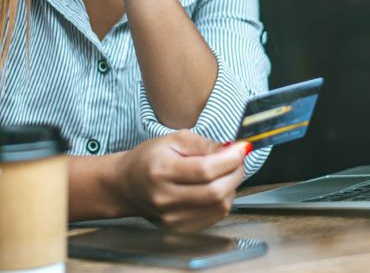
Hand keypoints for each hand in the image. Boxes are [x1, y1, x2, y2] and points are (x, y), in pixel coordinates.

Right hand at [114, 130, 249, 230]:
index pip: (205, 170)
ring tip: (225, 171)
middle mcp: (166, 199)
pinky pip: (214, 216)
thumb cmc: (149, 159)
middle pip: (215, 191)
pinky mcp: (180, 229)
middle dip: (236, 172)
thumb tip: (232, 149)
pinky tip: (216, 186)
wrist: (127, 185)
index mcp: (161, 172)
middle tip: (238, 158)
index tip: (243, 147)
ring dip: (231, 186)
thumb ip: (204, 144)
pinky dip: (223, 199)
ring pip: (219, 206)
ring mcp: (173, 218)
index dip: (230, 159)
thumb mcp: (173, 140)